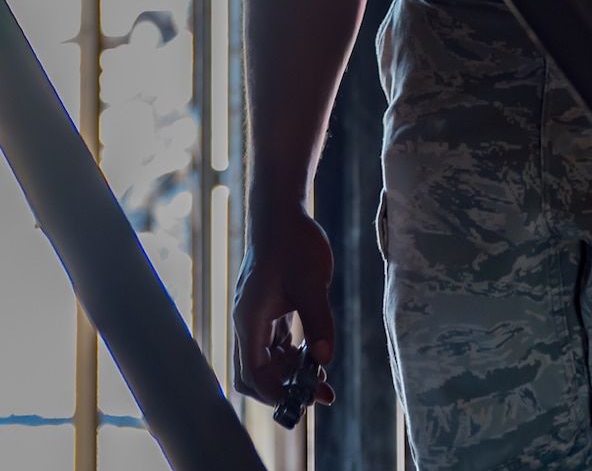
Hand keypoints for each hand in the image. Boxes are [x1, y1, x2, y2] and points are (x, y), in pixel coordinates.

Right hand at [233, 204, 336, 408]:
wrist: (281, 210)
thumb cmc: (294, 241)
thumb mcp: (312, 281)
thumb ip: (318, 321)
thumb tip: (325, 360)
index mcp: (250, 320)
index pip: (254, 374)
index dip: (276, 393)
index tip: (305, 401)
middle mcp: (247, 322)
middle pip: (254, 375)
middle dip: (283, 389)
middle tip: (319, 393)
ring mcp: (256, 315)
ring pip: (265, 360)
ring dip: (290, 373)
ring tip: (323, 379)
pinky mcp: (267, 308)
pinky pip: (273, 344)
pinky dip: (291, 355)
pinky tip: (314, 354)